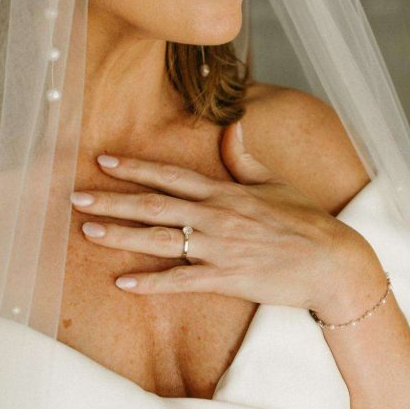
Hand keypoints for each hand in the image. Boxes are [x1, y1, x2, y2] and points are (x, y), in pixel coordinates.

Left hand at [71, 121, 377, 314]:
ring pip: (160, 239)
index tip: (103, 161)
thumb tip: (232, 125)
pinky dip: (151, 283)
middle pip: (153, 205)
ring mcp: (219, 248)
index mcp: (224, 192)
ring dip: (121, 236)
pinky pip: (181, 282)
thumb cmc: (305, 221)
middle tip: (75, 197)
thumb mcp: (274, 182)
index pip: (170, 175)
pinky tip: (123, 283)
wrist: (334, 262)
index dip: (134, 167)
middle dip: (111, 201)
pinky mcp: (227, 279)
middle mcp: (215, 216)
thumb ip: (245, 157)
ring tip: (87, 231)